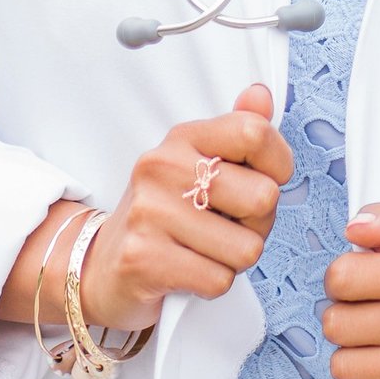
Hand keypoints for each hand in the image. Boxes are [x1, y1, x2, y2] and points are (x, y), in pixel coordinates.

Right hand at [78, 83, 293, 330]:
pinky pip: (219, 280)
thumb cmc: (164, 217)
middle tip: (224, 228)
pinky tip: (187, 272)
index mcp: (183, 138)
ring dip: (233, 260)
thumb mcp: (196, 166)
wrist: (101, 267)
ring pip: (247, 248)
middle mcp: (163, 167)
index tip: (261, 181)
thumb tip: (260, 94)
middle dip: (256, 224)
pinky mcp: (144, 259)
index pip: (255, 132)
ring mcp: (150, 212)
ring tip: (203, 251)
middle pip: (263, 197)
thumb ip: (236, 133)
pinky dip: (212, 284)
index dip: (278, 164)